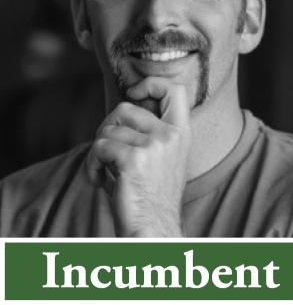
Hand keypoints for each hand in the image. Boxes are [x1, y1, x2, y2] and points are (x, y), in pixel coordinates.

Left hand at [87, 77, 190, 236]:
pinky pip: (99, 147)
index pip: (175, 89)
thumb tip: (125, 105)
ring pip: (107, 130)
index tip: (134, 94)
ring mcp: (154, 146)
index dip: (151, 83)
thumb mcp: (160, 155)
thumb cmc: (150, 194)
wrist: (153, 229)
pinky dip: (91, 165)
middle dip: (107, 126)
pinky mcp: (133, 159)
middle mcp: (171, 135)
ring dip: (97, 151)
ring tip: (104, 171)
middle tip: (106, 149)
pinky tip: (99, 181)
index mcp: (180, 133)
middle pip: (125, 107)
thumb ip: (149, 129)